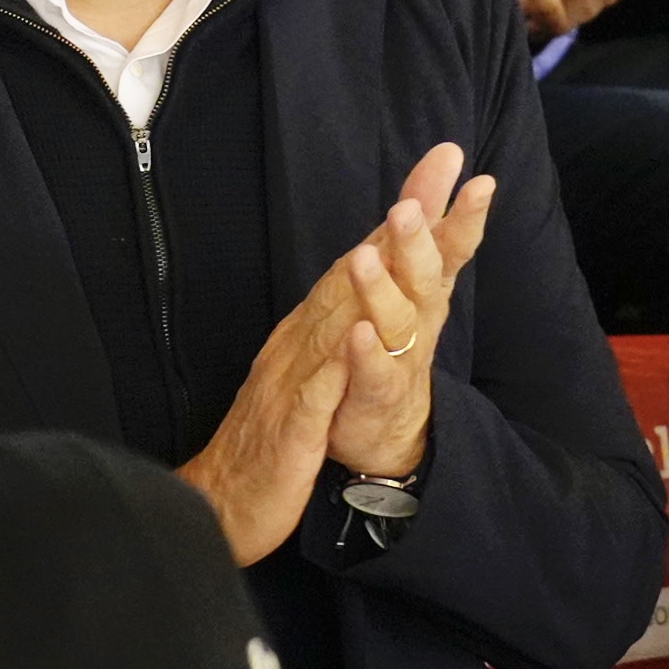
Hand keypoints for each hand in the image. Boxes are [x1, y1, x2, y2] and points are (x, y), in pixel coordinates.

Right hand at [177, 143, 492, 558]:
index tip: (446, 164)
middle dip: (396, 226)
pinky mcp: (290, 432)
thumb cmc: (275, 440)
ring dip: (365, 281)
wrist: (222, 504)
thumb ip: (343, 328)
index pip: (366, 262)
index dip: (407, 214)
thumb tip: (370, 277)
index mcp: (315, 332)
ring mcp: (294, 384)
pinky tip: (360, 342)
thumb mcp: (317, 376)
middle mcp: (303, 345)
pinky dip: (338, 366)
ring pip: (335, 323)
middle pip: (355, 274)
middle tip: (435, 174)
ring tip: (396, 236)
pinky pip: (316, 396)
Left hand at [323, 143, 496, 476]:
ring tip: (363, 259)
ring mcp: (401, 357)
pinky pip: (373, 371)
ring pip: (396, 321)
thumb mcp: (409, 267)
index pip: (450, 245)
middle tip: (405, 209)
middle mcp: (421, 318)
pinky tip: (356, 333)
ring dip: (381, 290)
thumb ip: (426, 212)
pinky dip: (366, 353)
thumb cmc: (395, 333)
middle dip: (417, 244)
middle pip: (424, 277)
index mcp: (427, 285)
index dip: (465, 216)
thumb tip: (447, 151)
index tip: (480, 182)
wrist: (384, 423)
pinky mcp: (377, 392)